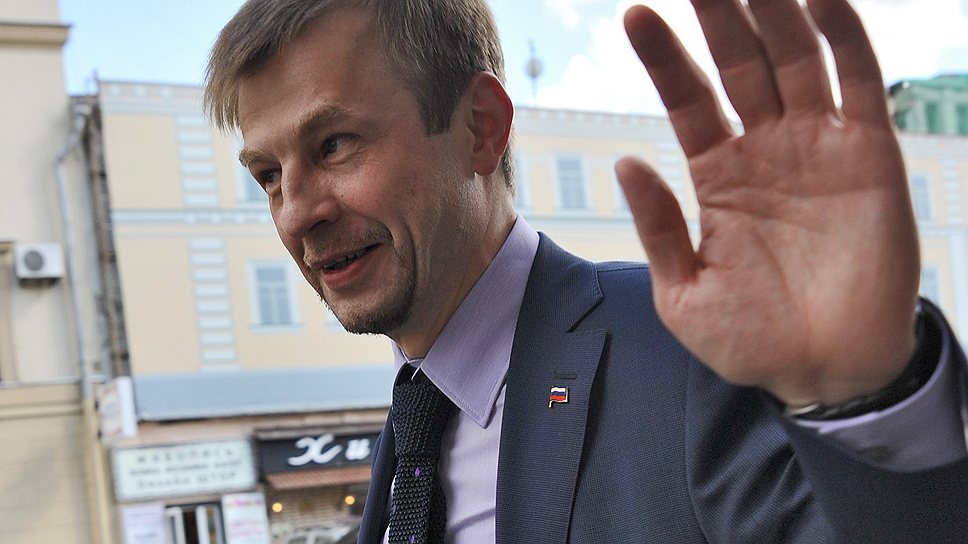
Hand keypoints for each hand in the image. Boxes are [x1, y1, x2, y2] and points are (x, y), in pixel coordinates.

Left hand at [616, 0, 919, 406]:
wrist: (824, 372)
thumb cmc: (750, 339)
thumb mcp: (683, 292)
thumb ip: (658, 227)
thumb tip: (627, 162)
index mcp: (718, 176)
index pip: (686, 100)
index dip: (664, 57)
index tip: (634, 16)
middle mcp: (765, 150)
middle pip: (737, 64)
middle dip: (717, 15)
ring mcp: (818, 146)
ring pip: (793, 58)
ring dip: (774, 10)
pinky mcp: (869, 154)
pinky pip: (858, 82)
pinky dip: (842, 36)